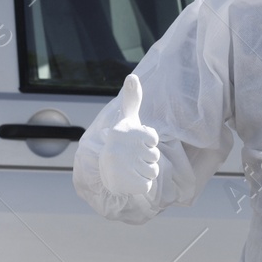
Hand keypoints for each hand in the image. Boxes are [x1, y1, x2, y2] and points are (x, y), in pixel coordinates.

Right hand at [100, 75, 160, 197]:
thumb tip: (132, 76)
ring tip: (132, 168)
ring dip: (145, 171)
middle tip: (132, 157)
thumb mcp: (128, 120)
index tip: (136, 142)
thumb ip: (132, 99)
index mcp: (124, 133)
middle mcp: (121, 150)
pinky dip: (142, 184)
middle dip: (147, 158)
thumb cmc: (123, 141)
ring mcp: (123, 169)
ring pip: (153, 171)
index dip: (149, 142)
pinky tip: (130, 179)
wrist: (106, 170)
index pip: (153, 138)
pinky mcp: (126, 185)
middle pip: (155, 156)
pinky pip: (148, 185)